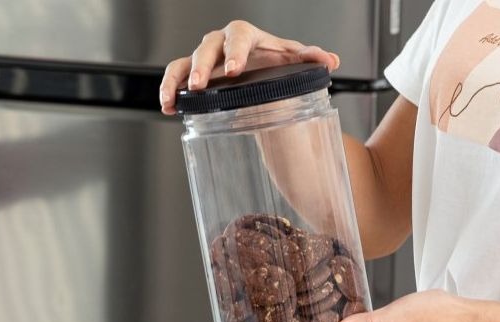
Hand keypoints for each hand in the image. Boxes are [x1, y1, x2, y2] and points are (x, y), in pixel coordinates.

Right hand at [159, 20, 339, 113]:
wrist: (259, 69)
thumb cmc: (272, 60)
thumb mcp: (291, 59)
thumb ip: (309, 59)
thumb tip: (330, 61)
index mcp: (246, 36)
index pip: (239, 36)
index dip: (235, 51)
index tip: (234, 70)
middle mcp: (220, 44)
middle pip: (206, 48)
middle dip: (201, 67)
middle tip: (200, 86)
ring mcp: (204, 59)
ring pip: (184, 62)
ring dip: (178, 80)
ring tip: (175, 99)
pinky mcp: (192, 75)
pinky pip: (175, 77)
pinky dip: (170, 90)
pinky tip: (169, 106)